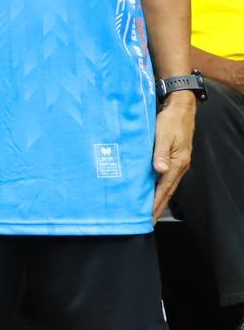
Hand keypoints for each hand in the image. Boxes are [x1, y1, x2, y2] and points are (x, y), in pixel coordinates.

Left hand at [153, 93, 196, 219]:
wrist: (181, 108)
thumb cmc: (170, 121)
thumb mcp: (162, 136)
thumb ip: (160, 154)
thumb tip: (160, 170)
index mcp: (177, 163)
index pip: (165, 188)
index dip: (156, 203)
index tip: (148, 216)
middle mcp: (179, 165)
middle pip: (167, 191)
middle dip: (158, 206)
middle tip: (148, 220)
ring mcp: (178, 162)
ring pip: (167, 185)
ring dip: (158, 198)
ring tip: (149, 211)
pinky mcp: (174, 158)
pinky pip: (166, 177)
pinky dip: (160, 187)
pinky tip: (152, 191)